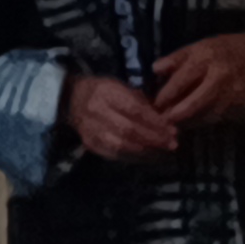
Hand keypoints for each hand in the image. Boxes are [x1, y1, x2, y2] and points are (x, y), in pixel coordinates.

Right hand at [64, 70, 179, 162]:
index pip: (135, 111)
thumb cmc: (103, 90)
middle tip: (172, 143)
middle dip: (154, 139)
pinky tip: (148, 155)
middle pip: (129, 130)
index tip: (172, 130)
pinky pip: (114, 154)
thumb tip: (165, 120)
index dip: (155, 122)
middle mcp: (97, 112)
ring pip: (121, 145)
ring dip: (146, 150)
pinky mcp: (90, 144)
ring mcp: (91, 130)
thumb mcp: (121, 87)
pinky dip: (133, 156)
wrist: (71, 99)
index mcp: (107, 93)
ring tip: (163, 151)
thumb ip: (141, 102)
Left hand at [149, 27, 244, 129]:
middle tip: (162, 120)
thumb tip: (155, 69)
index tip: (154, 104)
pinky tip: (193, 120)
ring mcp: (231, 94)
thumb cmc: (226, 49)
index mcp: (206, 58)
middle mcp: (219, 77)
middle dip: (175, 115)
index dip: (166, 95)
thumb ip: (177, 58)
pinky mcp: (239, 106)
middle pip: (193, 103)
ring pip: (204, 115)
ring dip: (187, 121)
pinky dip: (202, 120)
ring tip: (174, 122)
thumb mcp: (200, 46)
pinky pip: (216, 118)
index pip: (181, 80)